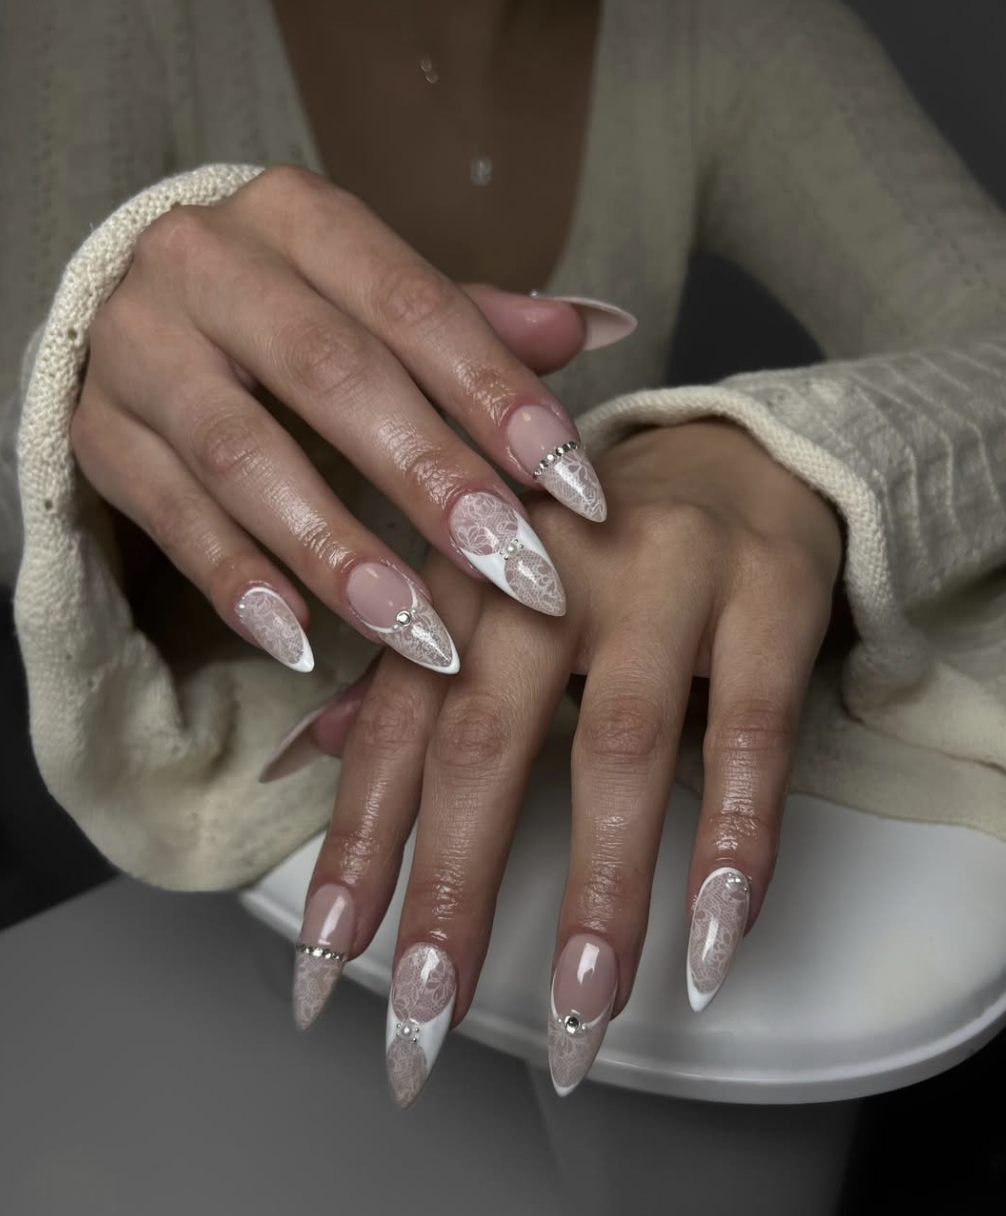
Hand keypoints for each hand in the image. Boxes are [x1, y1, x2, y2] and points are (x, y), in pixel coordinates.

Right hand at [69, 165, 633, 674]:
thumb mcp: (376, 296)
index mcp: (299, 217)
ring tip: (420, 632)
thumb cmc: (292, 308)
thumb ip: (473, 321)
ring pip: (244, 456)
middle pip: (332, 375)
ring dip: (339, 553)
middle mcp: (208, 264)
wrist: (144, 308)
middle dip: (432, 480)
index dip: (500, 398)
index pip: (416, 304)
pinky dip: (239, 582)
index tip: (574, 489)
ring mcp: (141, 348)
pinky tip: (302, 643)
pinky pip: (170, 518)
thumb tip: (590, 327)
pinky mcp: (100, 432)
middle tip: (516, 570)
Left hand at [287, 420, 842, 1102]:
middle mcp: (544, 570)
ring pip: (615, 748)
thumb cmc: (591, 551)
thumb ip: (401, 680)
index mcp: (464, 578)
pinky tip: (717, 937)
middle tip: (427, 1020)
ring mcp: (659, 577)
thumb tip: (300, 759)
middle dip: (451, 891)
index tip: (323, 970)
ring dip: (597, 893)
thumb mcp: (486, 597)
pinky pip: (750, 732)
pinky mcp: (765, 593)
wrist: (737, 452)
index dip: (355, 851)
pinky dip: (734, 839)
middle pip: (484, 742)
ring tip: (580, 1013)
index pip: (393, 729)